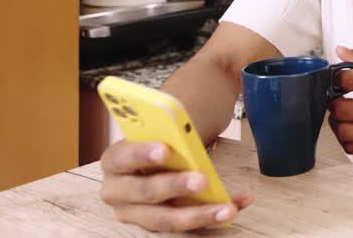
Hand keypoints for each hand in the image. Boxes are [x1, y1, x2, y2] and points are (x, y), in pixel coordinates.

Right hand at [99, 141, 252, 231]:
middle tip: (201, 180)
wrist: (169, 148)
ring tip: (227, 207)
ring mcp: (137, 213)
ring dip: (199, 214)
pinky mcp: (160, 224)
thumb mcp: (164, 127)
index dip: (143, 154)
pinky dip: (214, 213)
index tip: (165, 149)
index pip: (124, 157)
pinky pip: (187, 225)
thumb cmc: (164, 136)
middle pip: (145, 192)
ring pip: (166, 219)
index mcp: (115, 160)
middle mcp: (119, 192)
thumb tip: (186, 130)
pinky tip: (237, 204)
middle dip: (175, 187)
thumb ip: (172, 130)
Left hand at [328, 47, 352, 153]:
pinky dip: (344, 138)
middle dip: (333, 102)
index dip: (336, 78)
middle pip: (343, 110)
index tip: (338, 78)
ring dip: (335, 122)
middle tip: (336, 97)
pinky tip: (350, 126)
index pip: (350, 81)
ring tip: (341, 113)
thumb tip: (340, 51)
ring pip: (345, 133)